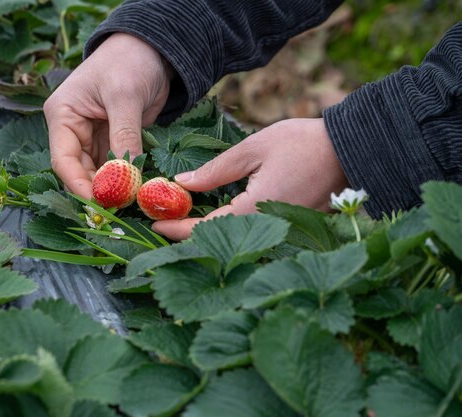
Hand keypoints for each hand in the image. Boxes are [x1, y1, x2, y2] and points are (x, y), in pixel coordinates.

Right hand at [43, 33, 171, 197]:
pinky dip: (123, 178)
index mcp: (63, 115)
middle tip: (119, 208)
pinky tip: (135, 190)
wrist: (152, 49)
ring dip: (112, 188)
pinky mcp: (112, 141)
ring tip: (130, 201)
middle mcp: (73, 130)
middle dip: (97, 190)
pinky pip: (114, 166)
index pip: (63, 159)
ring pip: (96, 173)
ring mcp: (93, 137)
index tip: (99, 203)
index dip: (78, 185)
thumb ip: (124, 135)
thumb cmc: (129, 62)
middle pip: (78, 171)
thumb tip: (127, 175)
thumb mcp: (125, 97)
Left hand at [153, 118, 349, 239]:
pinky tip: (213, 214)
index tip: (153, 223)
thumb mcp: (253, 149)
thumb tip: (180, 185)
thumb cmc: (303, 144)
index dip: (175, 228)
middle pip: (216, 239)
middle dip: (186, 232)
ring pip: (234, 239)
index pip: (204, 229)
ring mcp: (279, 231)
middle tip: (161, 219)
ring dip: (205, 230)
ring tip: (180, 216)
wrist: (352, 150)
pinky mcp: (289, 226)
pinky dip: (228, 227)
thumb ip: (215, 171)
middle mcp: (266, 229)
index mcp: (254, 211)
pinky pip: (251, 233)